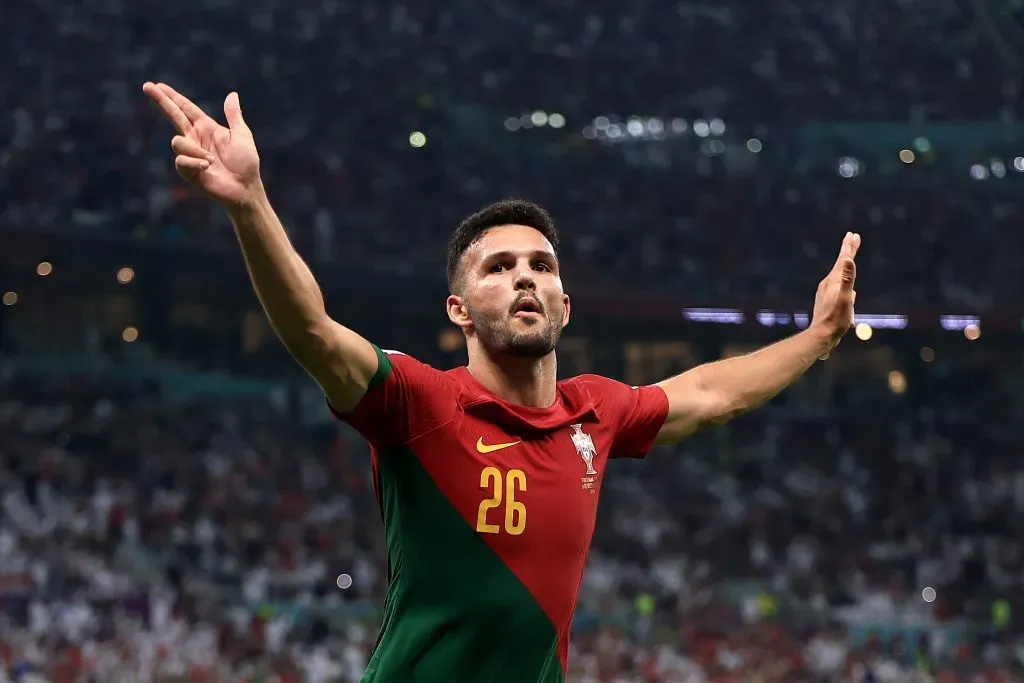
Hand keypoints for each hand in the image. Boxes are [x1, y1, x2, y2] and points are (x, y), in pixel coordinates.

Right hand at [143, 82, 260, 207]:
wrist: (245, 188)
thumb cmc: (246, 163)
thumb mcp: (242, 135)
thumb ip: (234, 115)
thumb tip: (232, 94)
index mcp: (206, 128)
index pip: (186, 109)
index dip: (172, 97)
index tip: (158, 85)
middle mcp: (195, 138)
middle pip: (173, 116)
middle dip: (161, 101)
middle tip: (147, 86)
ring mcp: (190, 154)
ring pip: (177, 142)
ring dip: (195, 150)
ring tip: (212, 160)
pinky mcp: (187, 171)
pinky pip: (181, 160)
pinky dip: (195, 162)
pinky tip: (207, 167)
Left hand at [811, 231, 860, 358]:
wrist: (822, 336)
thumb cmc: (836, 319)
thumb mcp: (845, 298)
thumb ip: (847, 279)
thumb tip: (848, 260)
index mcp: (833, 281)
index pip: (843, 260)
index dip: (849, 247)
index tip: (853, 234)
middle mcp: (828, 285)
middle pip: (841, 265)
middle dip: (847, 251)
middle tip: (852, 237)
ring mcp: (827, 293)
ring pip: (840, 277)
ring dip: (846, 267)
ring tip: (849, 259)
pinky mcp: (828, 302)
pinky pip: (840, 290)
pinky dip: (845, 284)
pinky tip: (851, 293)